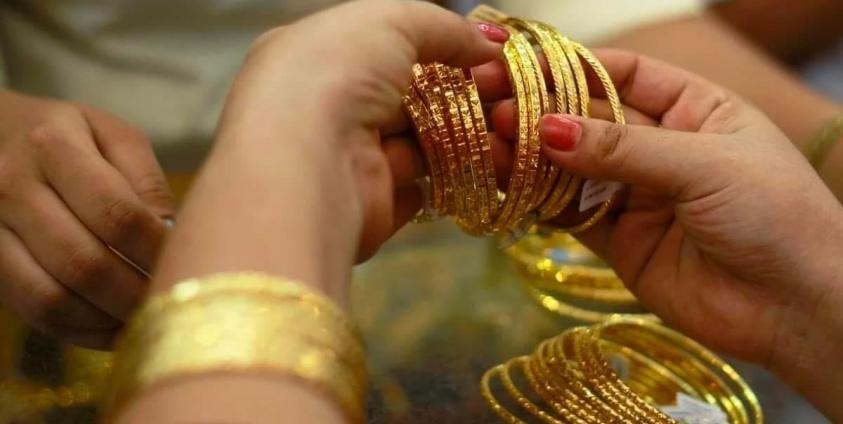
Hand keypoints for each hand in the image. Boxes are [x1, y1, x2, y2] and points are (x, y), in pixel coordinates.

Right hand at [0, 90, 173, 348]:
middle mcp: (11, 187)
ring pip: (52, 297)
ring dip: (108, 320)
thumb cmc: (68, 136)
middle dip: (136, 294)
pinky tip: (115, 329)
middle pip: (84, 262)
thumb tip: (173, 234)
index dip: (156, 250)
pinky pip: (33, 311)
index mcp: (54, 146)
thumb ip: (145, 180)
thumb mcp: (112, 136)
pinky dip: (80, 331)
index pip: (116, 213)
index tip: (188, 263)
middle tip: (174, 304)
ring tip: (149, 320)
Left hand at [153, 0, 503, 295]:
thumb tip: (486, 41)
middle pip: (406, 100)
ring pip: (417, 147)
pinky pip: (414, 192)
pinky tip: (480, 167)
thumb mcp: (390, 21)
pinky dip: (446, 180)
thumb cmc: (334, 75)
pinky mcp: (365, 209)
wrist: (305, 165)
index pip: (384, 50)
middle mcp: (326, 110)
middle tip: (512, 95)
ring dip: (463, 138)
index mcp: (315, 58)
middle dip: (461, 96)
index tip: (489, 56)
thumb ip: (441, 26)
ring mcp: (344, 162)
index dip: (439, 50)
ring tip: (510, 131)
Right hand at [489, 50, 842, 417]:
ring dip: (532, 159)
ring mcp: (639, 197)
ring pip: (574, 170)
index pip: (625, 76)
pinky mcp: (622, 243)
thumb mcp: (702, 165)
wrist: (799, 309)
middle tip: (493, 110)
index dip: (574, 69)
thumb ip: (622, 149)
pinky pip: (572, 215)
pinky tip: (508, 187)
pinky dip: (540, 203)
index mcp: (696, 110)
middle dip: (543, 115)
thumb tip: (548, 128)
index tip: (523, 67)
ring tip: (489, 147)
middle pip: (591, 122)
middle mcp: (662, 149)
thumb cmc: (773, 215)